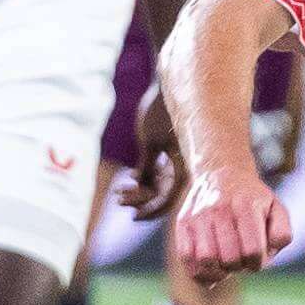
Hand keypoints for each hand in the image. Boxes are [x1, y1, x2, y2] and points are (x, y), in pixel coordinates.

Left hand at [121, 84, 185, 220]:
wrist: (169, 88)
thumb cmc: (162, 113)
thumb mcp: (150, 141)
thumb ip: (146, 167)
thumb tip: (140, 188)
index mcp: (185, 167)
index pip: (168, 199)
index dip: (150, 210)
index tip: (133, 216)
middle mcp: (184, 167)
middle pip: (161, 195)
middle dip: (140, 200)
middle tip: (118, 200)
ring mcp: (176, 161)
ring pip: (158, 186)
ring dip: (139, 190)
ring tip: (119, 191)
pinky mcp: (168, 153)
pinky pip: (157, 174)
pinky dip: (143, 178)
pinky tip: (130, 179)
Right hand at [175, 163, 291, 276]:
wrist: (221, 173)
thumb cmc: (253, 200)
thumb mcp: (276, 209)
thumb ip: (282, 234)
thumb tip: (267, 256)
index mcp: (247, 207)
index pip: (252, 250)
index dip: (257, 264)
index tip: (257, 259)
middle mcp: (220, 210)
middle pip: (229, 258)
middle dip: (239, 267)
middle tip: (241, 261)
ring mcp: (199, 216)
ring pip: (205, 260)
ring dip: (218, 272)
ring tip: (225, 267)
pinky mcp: (183, 223)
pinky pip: (186, 257)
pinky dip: (198, 271)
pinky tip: (209, 269)